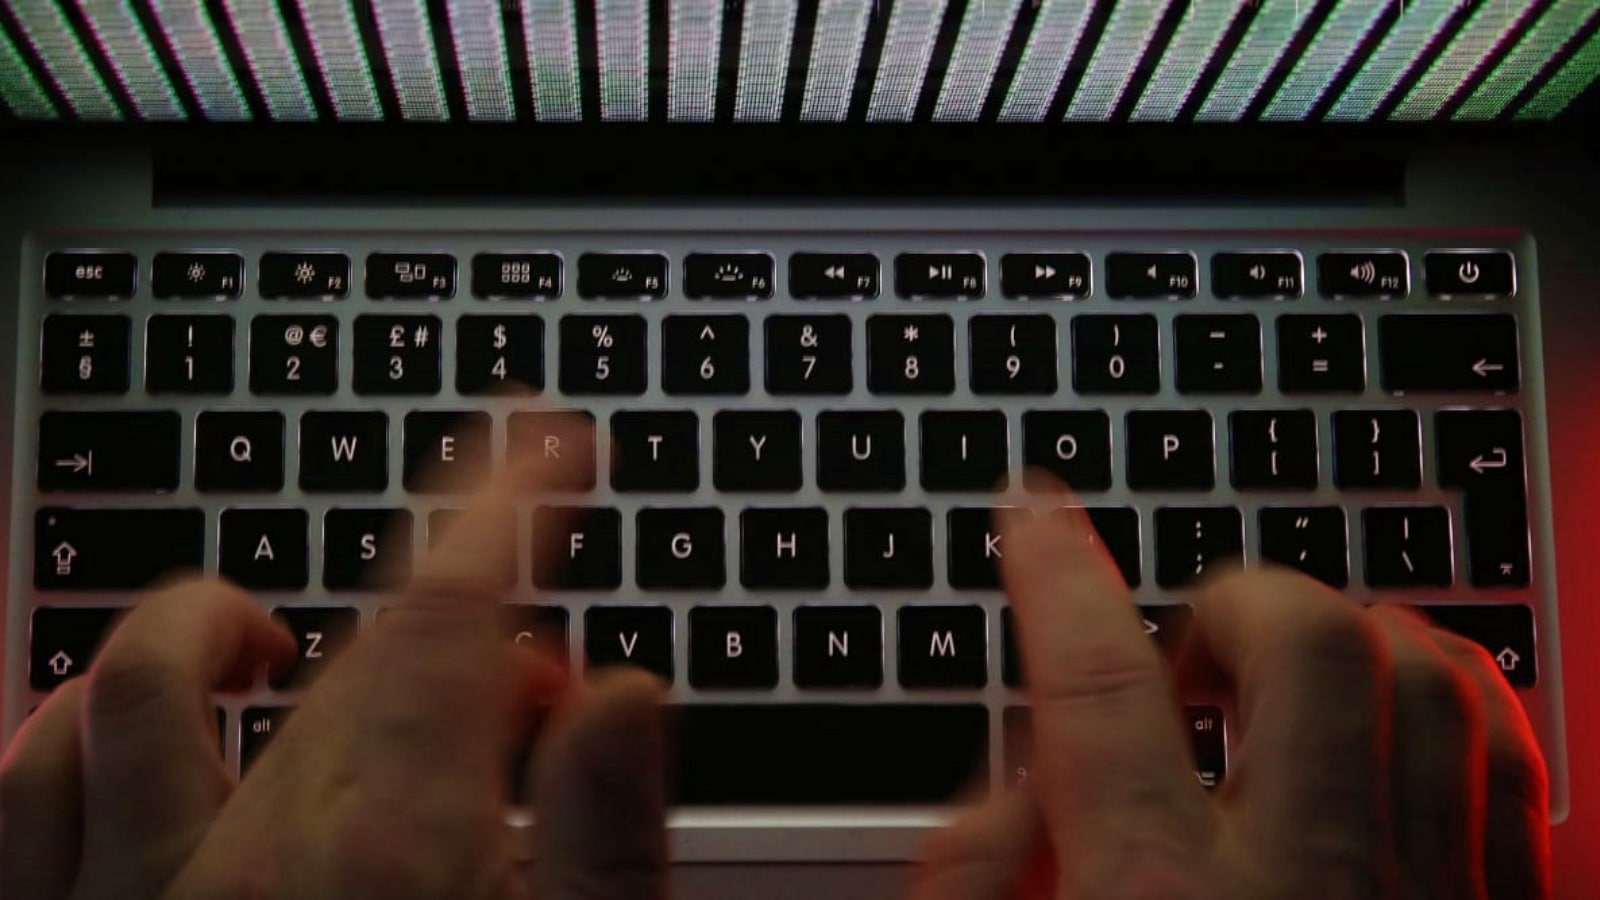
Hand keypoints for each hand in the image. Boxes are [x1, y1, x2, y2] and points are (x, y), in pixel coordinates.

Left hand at [0, 414, 670, 899]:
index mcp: (396, 854)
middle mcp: (251, 855)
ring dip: (219, 623)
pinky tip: (122, 717)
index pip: (448, 621)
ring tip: (274, 634)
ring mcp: (138, 893)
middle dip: (441, 601)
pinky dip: (74, 722)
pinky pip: (28, 787)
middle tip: (516, 661)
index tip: (542, 446)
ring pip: (147, 683)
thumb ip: (609, 837)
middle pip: (345, 653)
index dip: (503, 507)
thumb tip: (625, 695)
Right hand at [912, 484, 1548, 899]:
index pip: (1098, 689)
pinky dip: (1442, 711)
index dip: (1052, 574)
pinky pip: (1506, 769)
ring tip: (1281, 690)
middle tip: (1181, 660)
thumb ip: (973, 891)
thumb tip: (1010, 776)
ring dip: (1346, 640)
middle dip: (1227, 602)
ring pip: (1429, 679)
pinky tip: (1382, 743)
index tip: (1030, 512)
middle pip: (1302, 645)